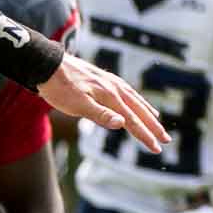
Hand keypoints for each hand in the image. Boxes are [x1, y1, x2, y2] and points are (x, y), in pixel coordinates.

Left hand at [38, 54, 168, 154]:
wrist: (46, 64)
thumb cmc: (59, 88)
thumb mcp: (77, 105)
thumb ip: (101, 115)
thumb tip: (123, 124)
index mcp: (110, 96)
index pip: (132, 121)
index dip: (145, 136)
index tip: (156, 148)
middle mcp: (114, 88)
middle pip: (138, 110)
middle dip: (153, 126)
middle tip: (165, 139)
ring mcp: (109, 81)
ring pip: (134, 100)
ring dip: (147, 112)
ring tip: (157, 121)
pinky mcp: (103, 79)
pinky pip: (126, 92)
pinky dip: (135, 100)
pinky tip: (134, 102)